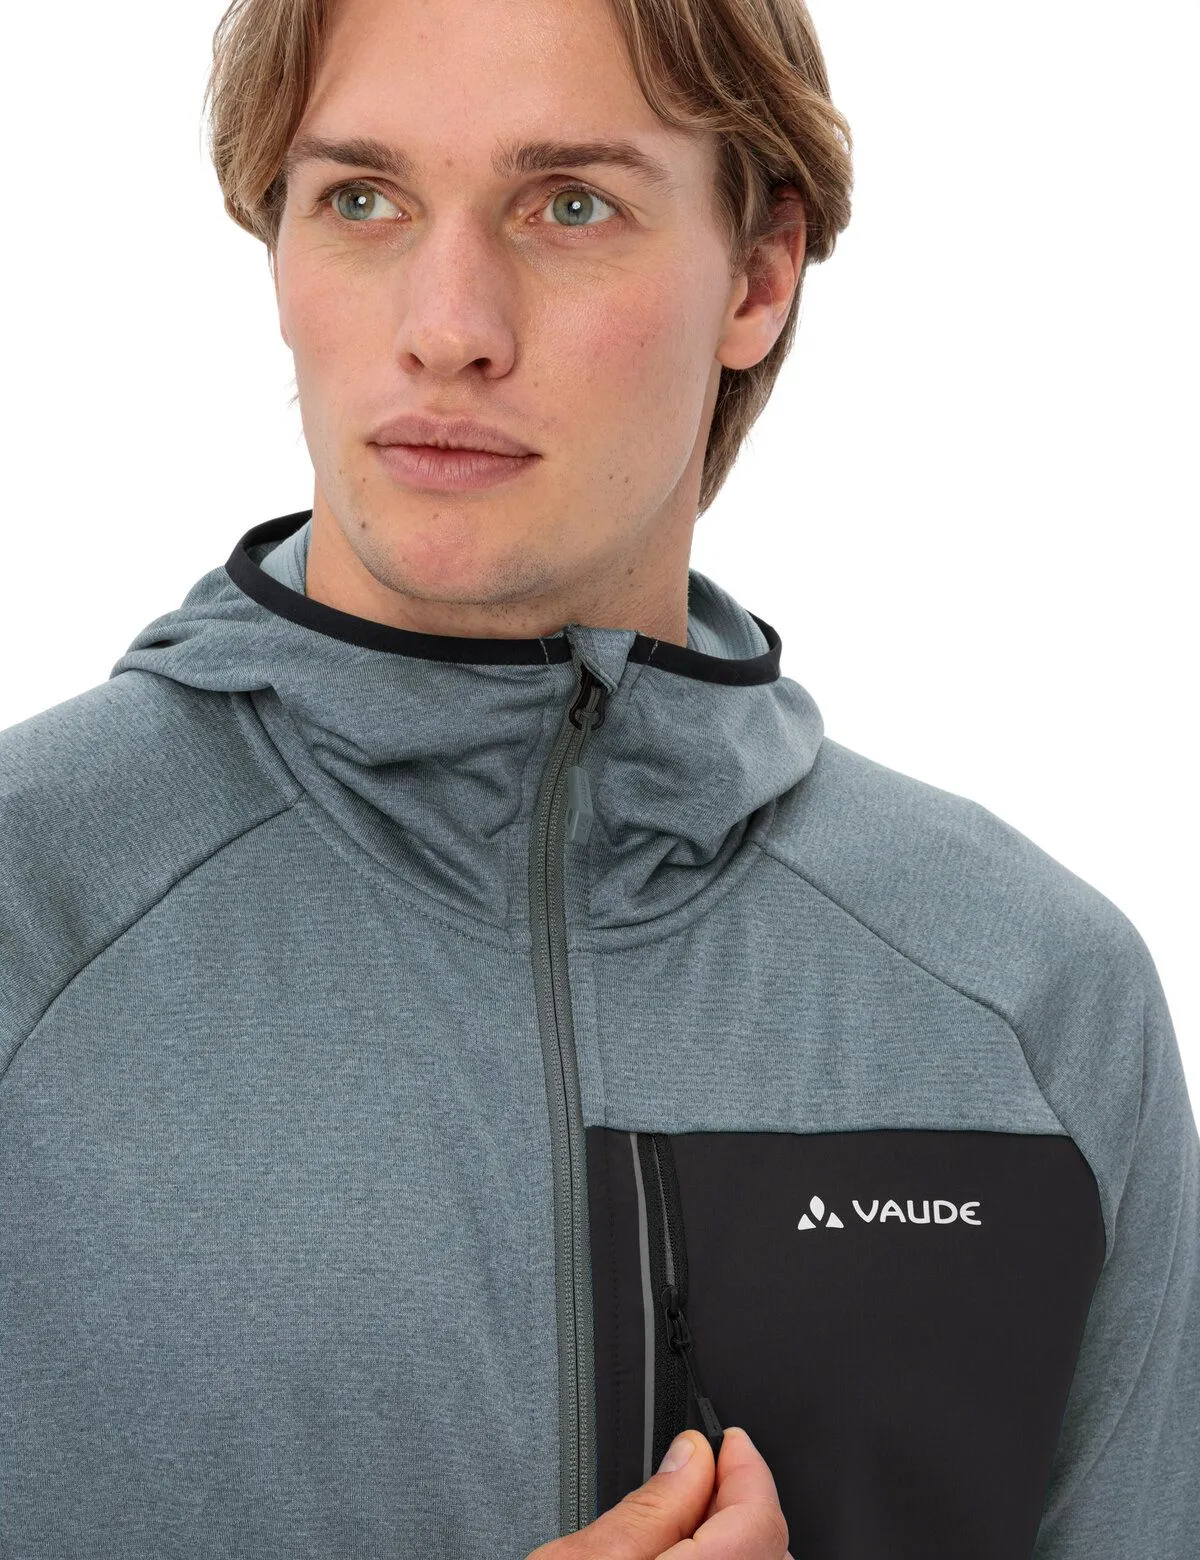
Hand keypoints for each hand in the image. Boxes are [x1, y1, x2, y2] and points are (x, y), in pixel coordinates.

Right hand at [527, 1424, 792, 1558]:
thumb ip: (648, 1508)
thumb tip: (693, 1454)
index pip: (759, 1518)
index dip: (748, 1467)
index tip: (731, 1438)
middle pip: (770, 1547)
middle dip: (744, 1499)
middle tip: (709, 1465)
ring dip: (739, 1535)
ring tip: (698, 1507)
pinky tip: (694, 1551)